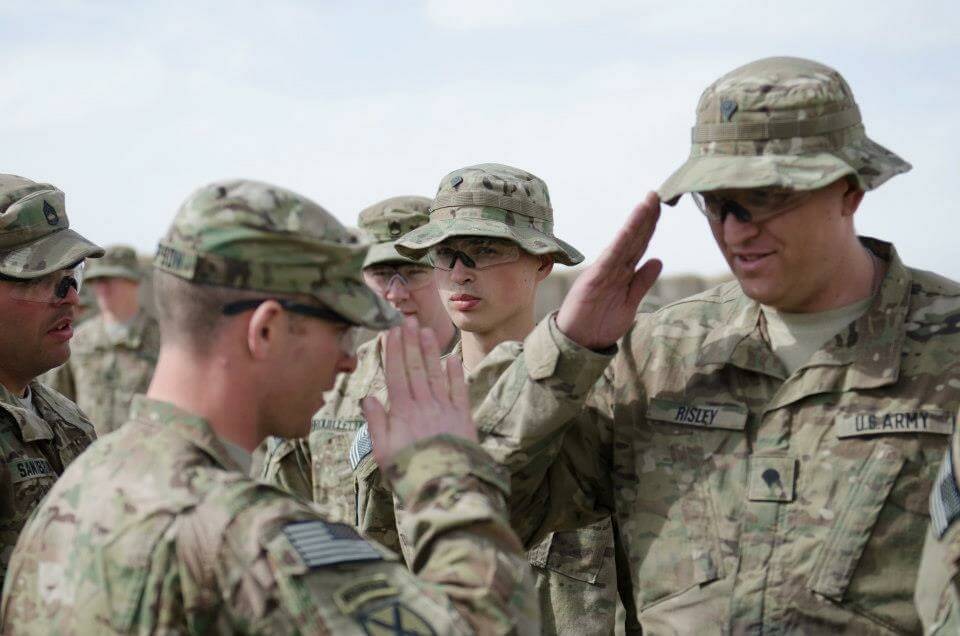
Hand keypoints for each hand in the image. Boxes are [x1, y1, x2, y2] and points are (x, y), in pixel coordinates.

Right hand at [362, 317, 474, 467]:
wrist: (446, 489)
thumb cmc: (409, 474)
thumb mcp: (384, 452)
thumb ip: (376, 423)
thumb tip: (368, 397)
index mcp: (402, 413)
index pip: (396, 374)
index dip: (393, 351)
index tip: (390, 332)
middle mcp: (424, 406)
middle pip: (416, 368)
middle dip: (411, 343)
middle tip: (408, 320)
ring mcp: (445, 410)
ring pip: (436, 374)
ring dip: (430, 351)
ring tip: (427, 330)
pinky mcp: (463, 418)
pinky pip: (459, 391)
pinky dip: (455, 374)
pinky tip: (452, 358)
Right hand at [556, 191, 662, 348]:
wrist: (578, 343)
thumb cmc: (601, 324)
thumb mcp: (630, 303)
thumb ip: (642, 282)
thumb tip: (658, 260)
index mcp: (622, 273)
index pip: (639, 245)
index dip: (650, 226)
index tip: (660, 206)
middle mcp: (613, 268)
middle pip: (633, 239)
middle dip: (645, 217)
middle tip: (656, 195)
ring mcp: (603, 272)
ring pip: (623, 244)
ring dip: (635, 224)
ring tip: (647, 204)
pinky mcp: (594, 280)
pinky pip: (610, 259)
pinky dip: (620, 244)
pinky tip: (629, 229)